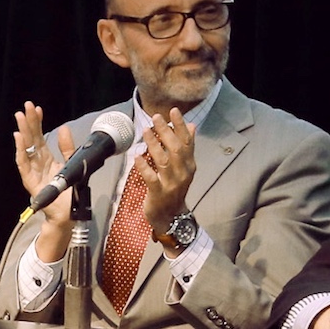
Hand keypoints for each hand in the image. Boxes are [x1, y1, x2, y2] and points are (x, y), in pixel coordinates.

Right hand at [13, 101, 76, 259]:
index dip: (38, 122)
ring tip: (19, 117)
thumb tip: (64, 128)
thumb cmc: (68, 191)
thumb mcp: (71, 165)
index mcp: (47, 159)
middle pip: (31, 139)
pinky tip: (19, 138)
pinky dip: (20, 150)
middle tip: (26, 106)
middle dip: (28, 122)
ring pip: (25, 148)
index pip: (40, 137)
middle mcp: (38, 163)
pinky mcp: (30, 181)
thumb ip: (67, 148)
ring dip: (22, 132)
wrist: (67, 213)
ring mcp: (32, 171)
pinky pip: (23, 163)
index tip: (37, 109)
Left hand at [139, 108, 197, 234]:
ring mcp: (171, 184)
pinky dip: (144, 167)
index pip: (187, 142)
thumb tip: (192, 125)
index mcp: (189, 165)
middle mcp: (182, 173)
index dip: (180, 126)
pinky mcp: (158, 194)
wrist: (171, 216)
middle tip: (156, 117)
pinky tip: (137, 156)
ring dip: (154, 144)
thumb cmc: (174, 188)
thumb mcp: (184, 167)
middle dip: (166, 131)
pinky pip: (151, 178)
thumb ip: (186, 147)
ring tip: (145, 131)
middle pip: (175, 149)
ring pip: (163, 160)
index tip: (174, 111)